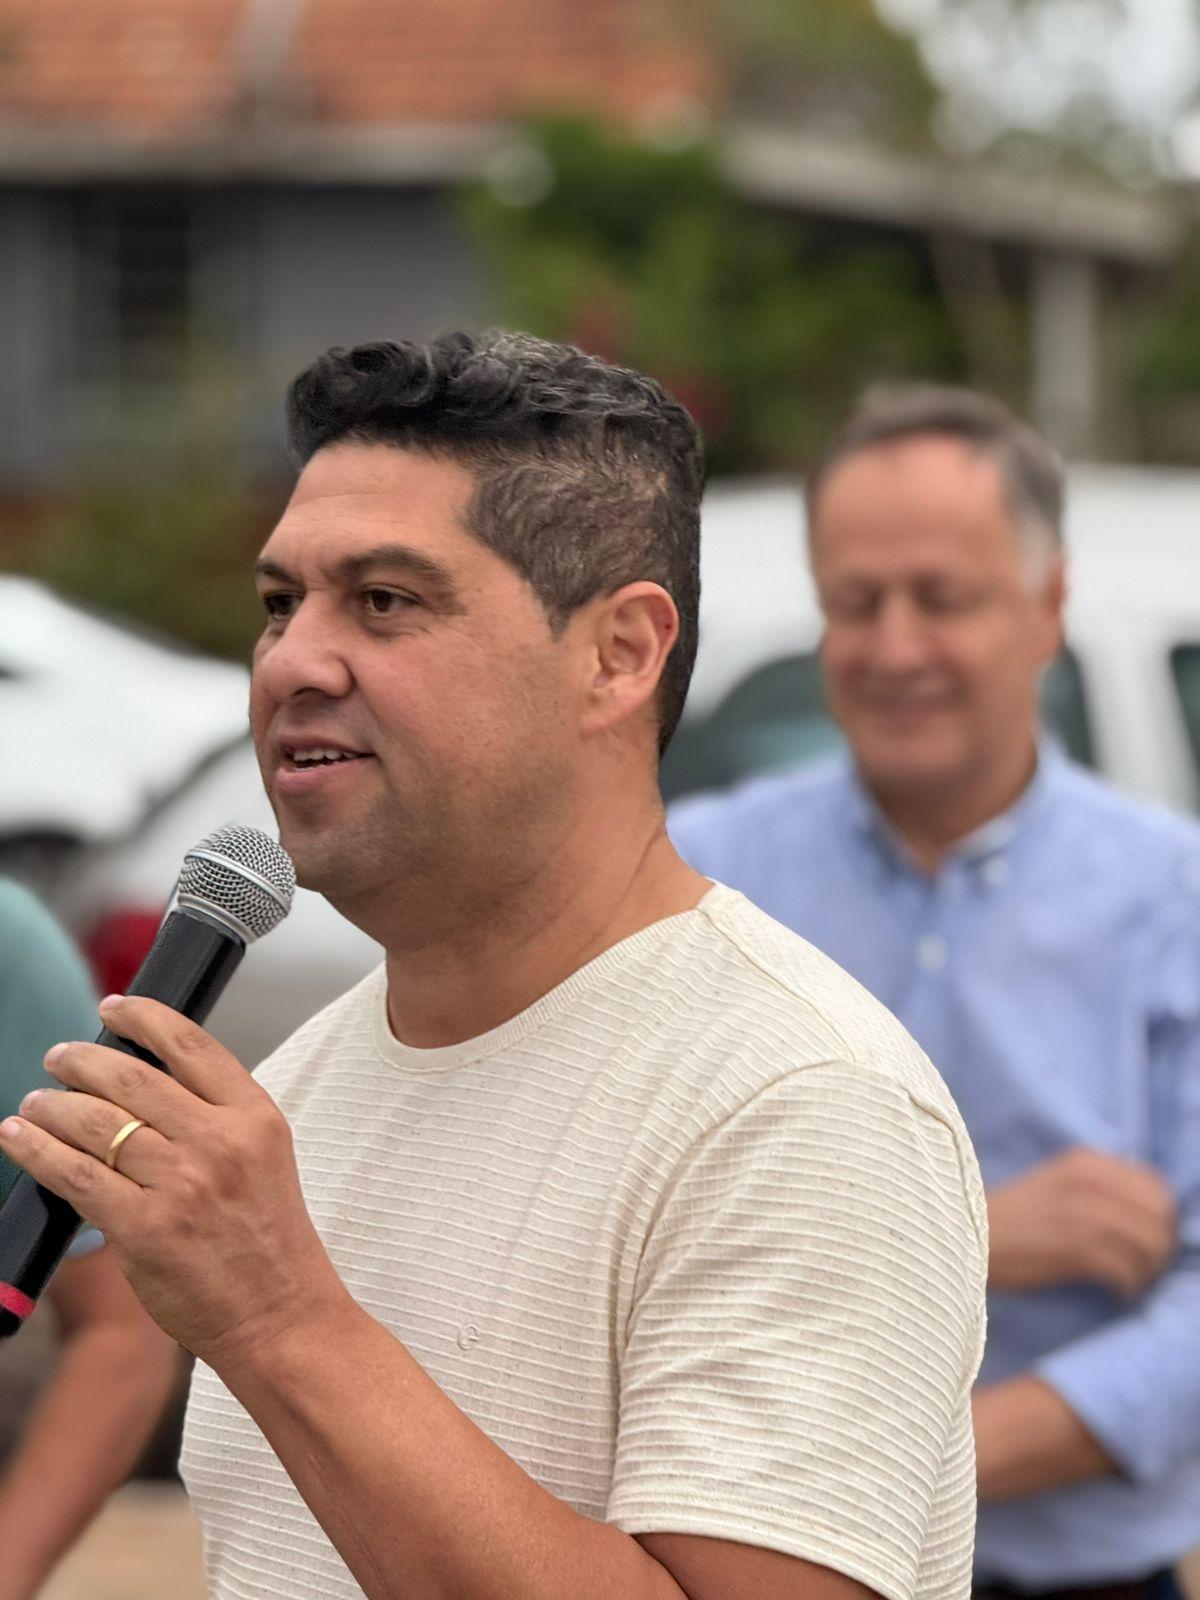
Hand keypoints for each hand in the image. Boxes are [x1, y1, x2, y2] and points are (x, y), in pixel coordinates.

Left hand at [0, 995, 348, 1367]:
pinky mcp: (143, 1230)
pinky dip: (37, 1150)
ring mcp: (180, 1185)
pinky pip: (74, 1176)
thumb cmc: (268, 1241)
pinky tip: (19, 1138)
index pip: (190, 1045)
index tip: (114, 1008)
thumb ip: (214, 1119)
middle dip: (83, 1060)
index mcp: (255, 1117)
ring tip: (34, 1101)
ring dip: (52, 1104)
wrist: (279, 1316)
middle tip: (59, 1057)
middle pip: (133, 1079)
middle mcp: (219, 1143)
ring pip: (96, 1123)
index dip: (144, 1018)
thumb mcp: (263, 1159)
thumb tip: (141, 1084)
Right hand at [986, 1146, 1176, 1297]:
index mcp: (1086, 1162)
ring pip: (1149, 1243)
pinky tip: (1115, 1292)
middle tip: (1145, 1265)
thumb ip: (1099, 1188)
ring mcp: (1082, 1214)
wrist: (966, 1235)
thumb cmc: (1012, 1217)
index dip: (1161, 1217)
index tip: (1148, 1237)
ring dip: (1147, 1269)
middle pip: (1159, 1215)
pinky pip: (1126, 1270)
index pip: (1156, 1186)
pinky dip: (1128, 1286)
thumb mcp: (1057, 1184)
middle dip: (1160, 1245)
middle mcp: (1089, 1182)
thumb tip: (1147, 1214)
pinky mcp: (1074, 1248)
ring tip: (1131, 1280)